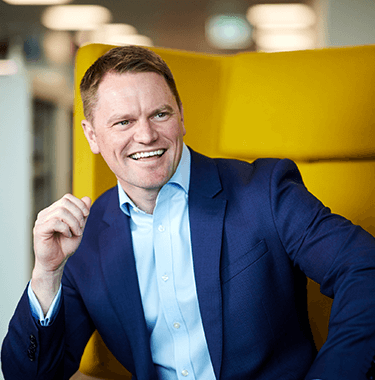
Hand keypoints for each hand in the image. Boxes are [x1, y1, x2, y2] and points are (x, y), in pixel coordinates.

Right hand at [31, 194, 90, 312]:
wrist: (56, 262)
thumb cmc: (65, 245)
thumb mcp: (79, 227)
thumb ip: (83, 214)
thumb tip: (87, 198)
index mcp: (55, 210)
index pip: (68, 198)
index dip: (80, 204)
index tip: (86, 216)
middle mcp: (46, 213)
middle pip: (65, 202)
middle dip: (78, 213)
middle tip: (82, 226)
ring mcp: (41, 221)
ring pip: (61, 211)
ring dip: (74, 222)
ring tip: (76, 232)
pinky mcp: (39, 230)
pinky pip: (55, 222)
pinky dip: (66, 228)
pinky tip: (68, 235)